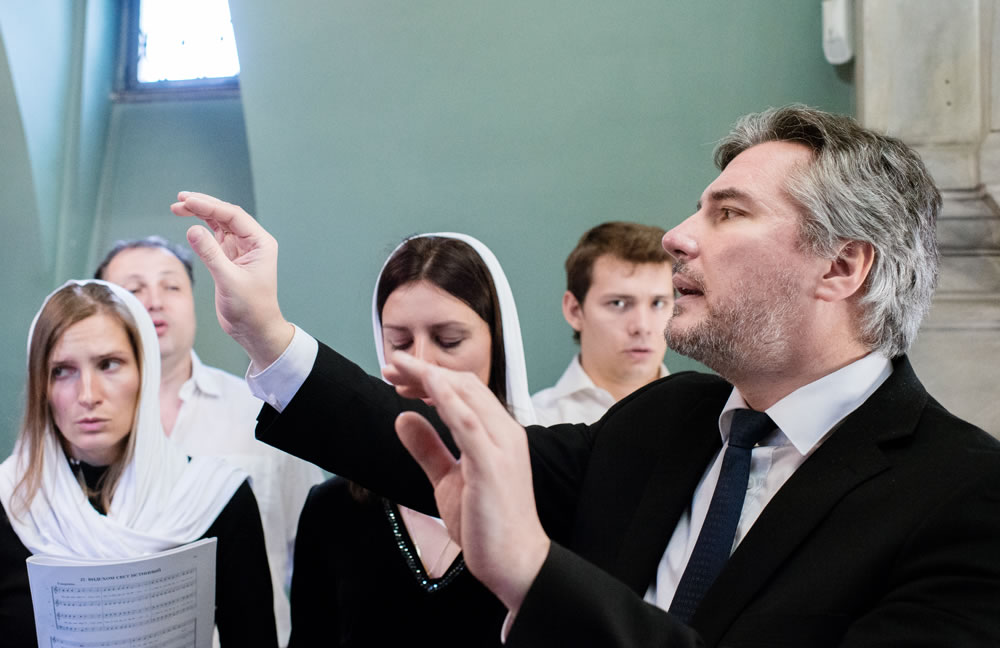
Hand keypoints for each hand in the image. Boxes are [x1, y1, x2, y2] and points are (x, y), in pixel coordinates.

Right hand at [170, 191, 293, 367]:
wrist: (254, 329)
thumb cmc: (251, 308)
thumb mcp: (229, 280)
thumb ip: (211, 255)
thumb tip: (193, 229)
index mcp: (261, 243)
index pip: (233, 216)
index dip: (210, 206)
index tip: (188, 201)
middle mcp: (252, 243)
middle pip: (226, 215)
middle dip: (203, 205)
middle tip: (180, 199)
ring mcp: (240, 249)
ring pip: (218, 224)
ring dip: (200, 214)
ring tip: (177, 207)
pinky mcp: (229, 258)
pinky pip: (214, 237)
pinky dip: (201, 229)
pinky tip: (189, 222)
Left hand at [384, 352, 550, 616]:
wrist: (515, 562)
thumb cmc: (487, 523)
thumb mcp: (448, 479)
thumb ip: (428, 448)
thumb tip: (404, 418)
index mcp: (498, 434)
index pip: (465, 391)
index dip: (431, 378)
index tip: (400, 378)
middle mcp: (504, 433)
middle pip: (463, 385)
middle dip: (424, 371)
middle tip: (390, 368)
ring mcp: (501, 446)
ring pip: (465, 395)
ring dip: (428, 377)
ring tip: (397, 371)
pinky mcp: (492, 465)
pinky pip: (468, 423)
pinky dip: (447, 400)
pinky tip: (427, 387)